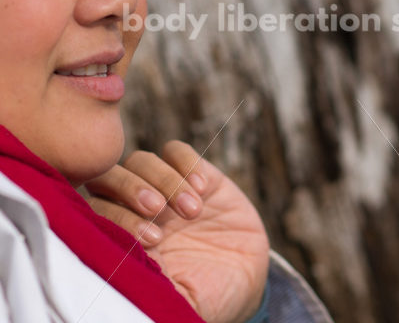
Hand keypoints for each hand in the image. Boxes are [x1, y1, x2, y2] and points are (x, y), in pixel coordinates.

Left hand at [85, 140, 269, 322]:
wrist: (246, 279)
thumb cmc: (207, 295)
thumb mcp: (179, 301)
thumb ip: (152, 287)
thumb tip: (123, 275)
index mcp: (123, 240)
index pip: (97, 213)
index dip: (119, 219)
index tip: (153, 241)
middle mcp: (138, 210)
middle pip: (110, 177)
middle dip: (132, 189)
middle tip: (159, 210)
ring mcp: (166, 188)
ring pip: (143, 161)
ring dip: (166, 181)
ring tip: (193, 210)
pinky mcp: (196, 174)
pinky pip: (177, 151)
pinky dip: (186, 164)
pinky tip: (203, 189)